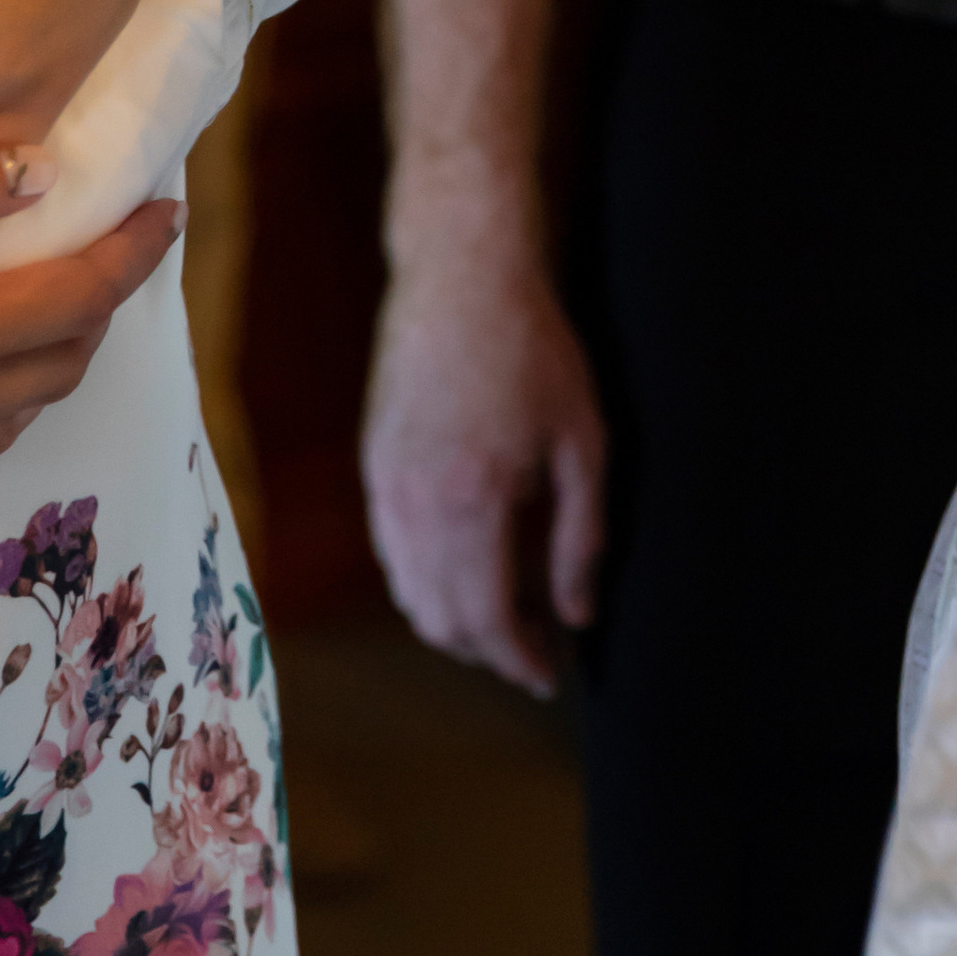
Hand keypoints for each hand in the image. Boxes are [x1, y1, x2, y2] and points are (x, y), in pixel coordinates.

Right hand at [362, 232, 605, 697]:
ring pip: (408, 594)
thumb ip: (581, 538)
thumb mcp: (584, 443)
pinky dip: (423, 583)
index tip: (549, 676)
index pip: (488, 619)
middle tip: (534, 651)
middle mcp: (416, 506)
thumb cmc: (535, 353)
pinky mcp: (373, 466)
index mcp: (474, 503)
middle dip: (487, 651)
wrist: (461, 279)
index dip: (519, 660)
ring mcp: (384, 487)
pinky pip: (390, 554)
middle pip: (441, 620)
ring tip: (505, 617)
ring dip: (452, 623)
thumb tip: (578, 614)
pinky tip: (464, 570)